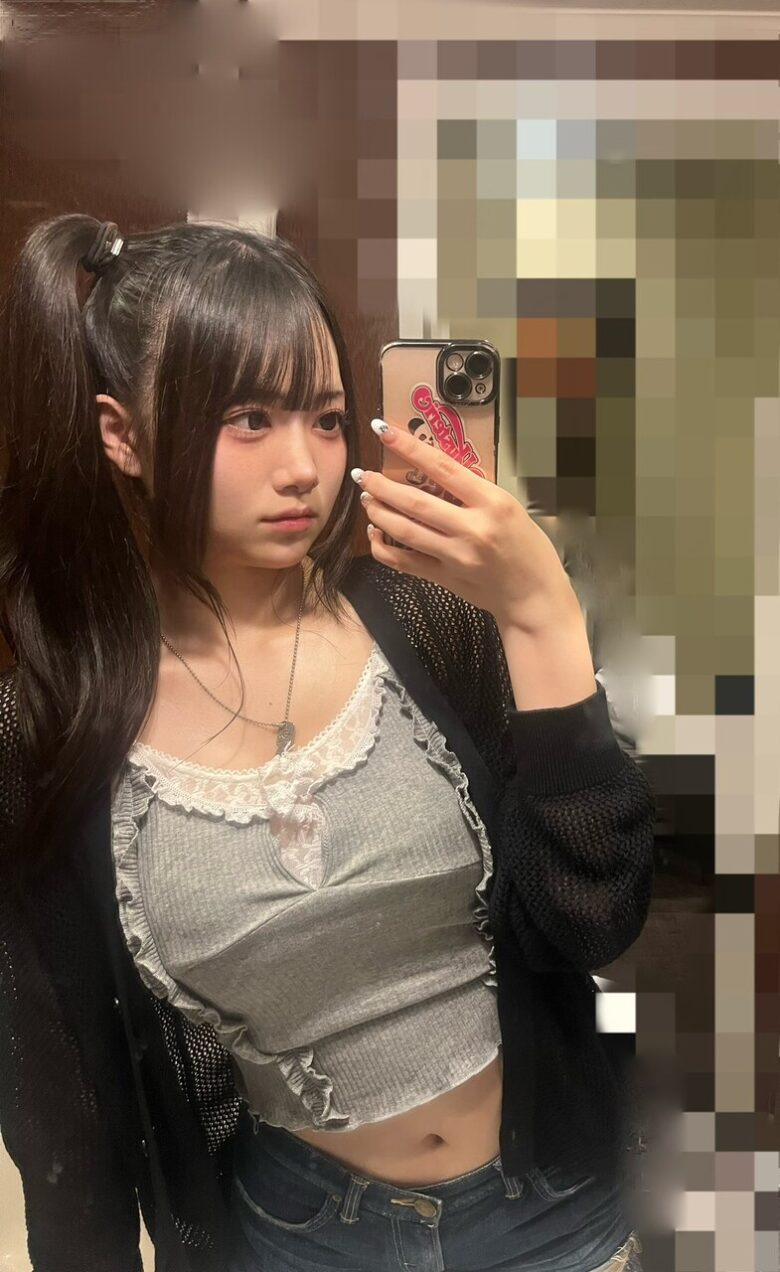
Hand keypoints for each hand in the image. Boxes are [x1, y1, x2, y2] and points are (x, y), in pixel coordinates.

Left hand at [352, 418, 577, 632]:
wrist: (534, 596)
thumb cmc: (527, 548)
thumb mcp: (510, 507)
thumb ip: (475, 490)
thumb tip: (438, 468)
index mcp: (492, 503)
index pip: (442, 468)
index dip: (409, 448)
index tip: (383, 432)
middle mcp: (472, 528)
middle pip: (415, 502)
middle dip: (382, 486)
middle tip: (362, 474)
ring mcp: (456, 556)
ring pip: (404, 531)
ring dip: (379, 513)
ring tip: (367, 498)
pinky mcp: (445, 578)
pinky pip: (404, 562)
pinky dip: (383, 548)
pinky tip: (375, 534)